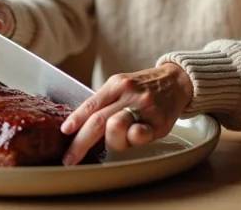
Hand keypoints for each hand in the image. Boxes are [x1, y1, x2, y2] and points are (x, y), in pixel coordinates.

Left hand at [59, 63, 193, 165]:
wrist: (175, 82)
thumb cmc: (143, 88)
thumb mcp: (121, 87)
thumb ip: (104, 103)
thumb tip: (77, 125)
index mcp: (115, 84)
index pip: (91, 104)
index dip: (76, 120)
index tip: (64, 133)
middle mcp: (129, 93)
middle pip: (98, 120)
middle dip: (80, 142)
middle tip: (70, 158)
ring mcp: (144, 107)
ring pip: (116, 127)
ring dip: (108, 141)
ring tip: (113, 142)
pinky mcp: (158, 121)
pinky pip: (139, 134)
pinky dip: (132, 139)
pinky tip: (133, 138)